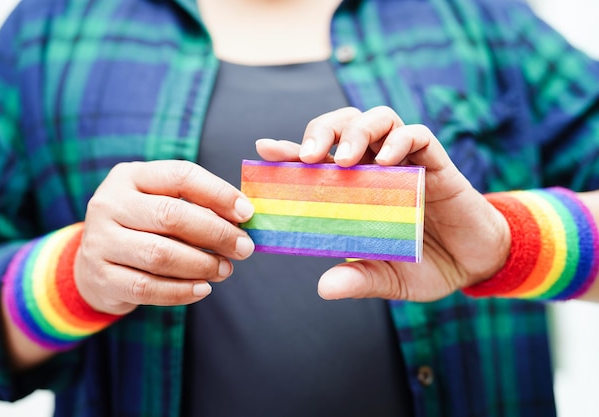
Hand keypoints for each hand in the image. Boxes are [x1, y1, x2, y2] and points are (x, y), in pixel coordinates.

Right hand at [74, 160, 254, 314]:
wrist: (93, 264)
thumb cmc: (143, 228)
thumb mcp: (161, 204)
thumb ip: (196, 206)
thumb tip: (241, 220)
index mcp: (131, 176)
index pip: (180, 176)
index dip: (218, 193)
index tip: (247, 213)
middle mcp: (110, 203)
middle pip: (171, 215)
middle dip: (216, 233)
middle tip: (243, 248)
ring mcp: (100, 241)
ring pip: (160, 254)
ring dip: (201, 265)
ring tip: (225, 269)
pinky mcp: (100, 277)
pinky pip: (147, 288)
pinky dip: (181, 292)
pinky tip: (203, 289)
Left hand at [256, 106, 509, 301]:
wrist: (475, 262)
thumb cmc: (425, 264)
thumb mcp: (388, 277)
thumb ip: (359, 278)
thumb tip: (323, 288)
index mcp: (356, 189)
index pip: (319, 160)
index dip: (290, 151)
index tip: (264, 149)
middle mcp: (377, 168)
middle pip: (344, 125)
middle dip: (322, 131)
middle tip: (309, 157)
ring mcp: (406, 162)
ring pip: (378, 119)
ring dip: (358, 131)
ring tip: (346, 159)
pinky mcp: (436, 162)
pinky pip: (418, 135)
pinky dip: (401, 140)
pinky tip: (389, 161)